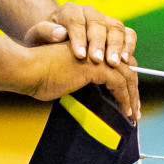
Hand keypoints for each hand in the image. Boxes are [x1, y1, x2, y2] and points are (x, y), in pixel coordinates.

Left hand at [22, 2, 136, 68]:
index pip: (76, 21)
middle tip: (99, 60)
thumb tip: (60, 33)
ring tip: (114, 62)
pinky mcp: (116, 29)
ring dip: (116, 45)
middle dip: (99, 43)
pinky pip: (128, 33)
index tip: (80, 56)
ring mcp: (105, 19)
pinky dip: (128, 45)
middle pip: (98, 24)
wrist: (57, 37)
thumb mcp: (36, 36)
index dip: (79, 38)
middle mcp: (89, 12)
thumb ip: (44, 32)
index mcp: (69, 11)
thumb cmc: (46, 40)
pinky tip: (125, 60)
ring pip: (115, 27)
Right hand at [22, 38, 140, 121]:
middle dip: (133, 90)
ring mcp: (96, 57)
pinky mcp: (95, 67)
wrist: (28, 68)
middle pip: (127, 68)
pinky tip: (125, 111)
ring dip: (132, 96)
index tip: (128, 101)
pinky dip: (125, 98)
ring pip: (127, 75)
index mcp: (90, 49)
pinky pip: (119, 83)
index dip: (125, 82)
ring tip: (133, 114)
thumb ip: (79, 79)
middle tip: (135, 110)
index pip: (117, 63)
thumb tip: (92, 93)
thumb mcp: (64, 76)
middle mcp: (96, 50)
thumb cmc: (39, 75)